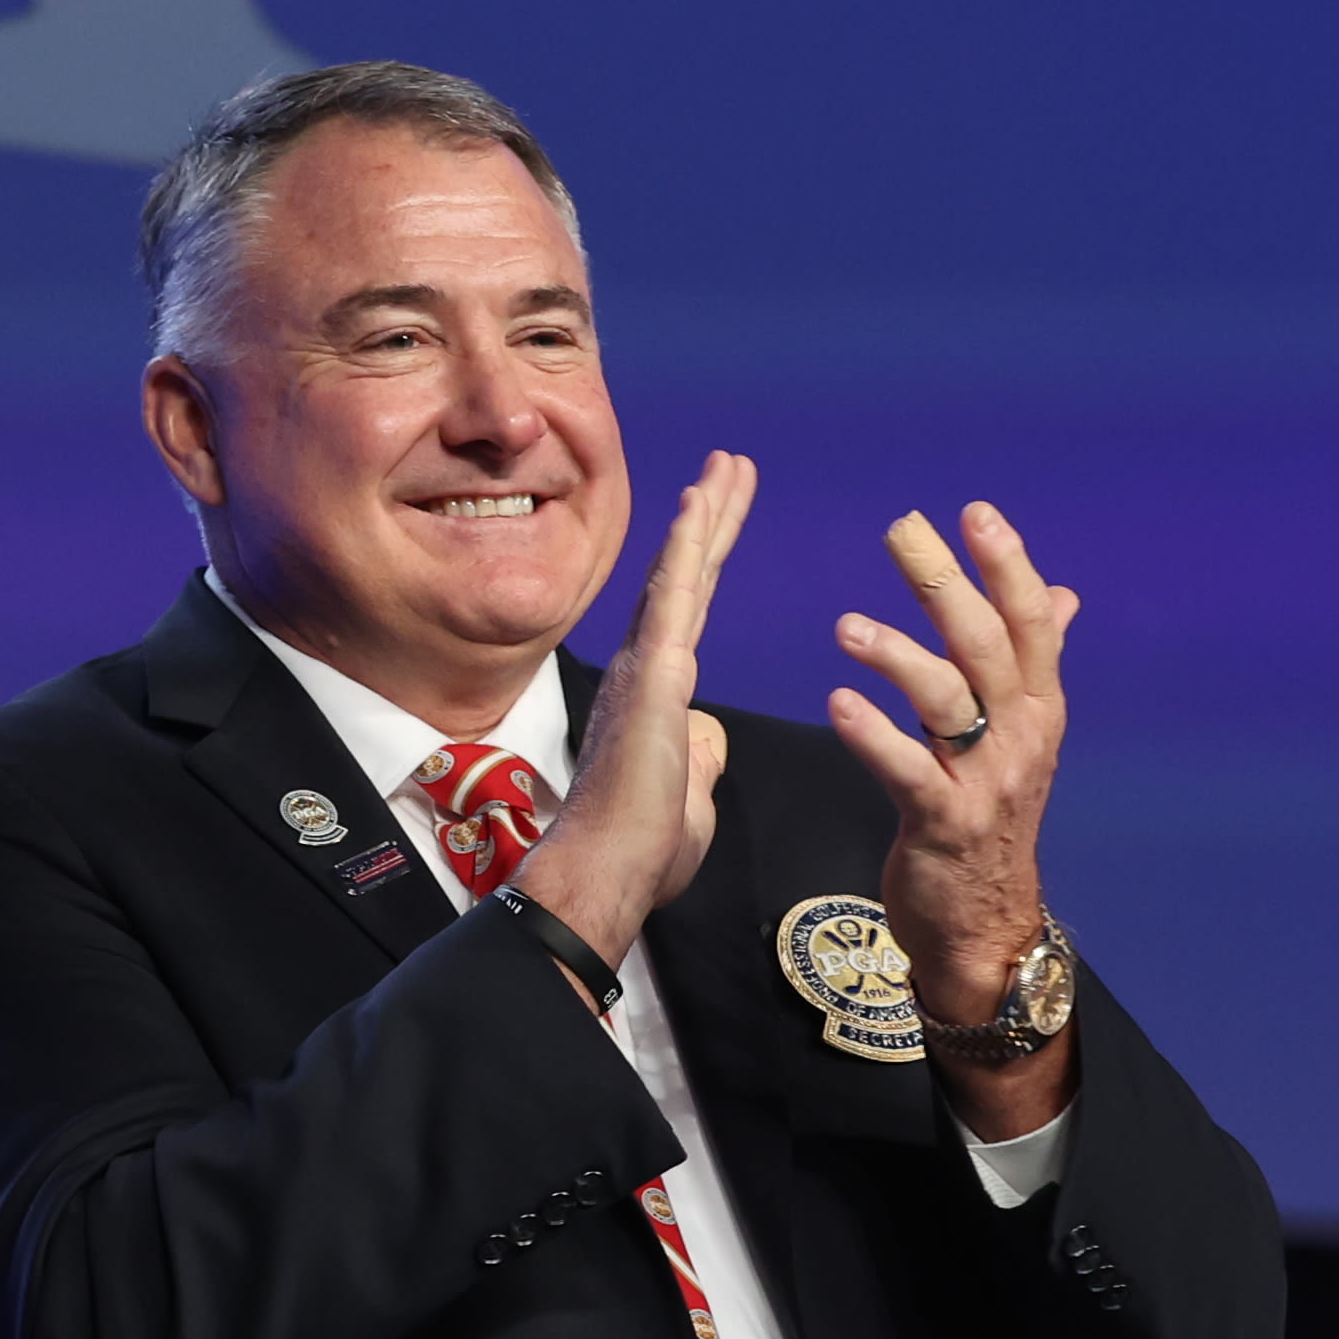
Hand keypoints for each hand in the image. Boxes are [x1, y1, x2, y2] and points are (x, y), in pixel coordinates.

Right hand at [513, 452, 755, 992]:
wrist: (606, 871)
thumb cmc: (639, 853)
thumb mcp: (689, 800)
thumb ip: (699, 760)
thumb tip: (707, 735)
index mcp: (656, 697)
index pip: (690, 613)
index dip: (706, 562)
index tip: (721, 516)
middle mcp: (644, 671)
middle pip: (685, 580)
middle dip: (710, 521)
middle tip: (731, 469)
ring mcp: (646, 668)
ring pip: (680, 575)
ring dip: (706, 517)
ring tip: (729, 468)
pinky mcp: (653, 675)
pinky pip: (673, 596)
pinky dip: (686, 546)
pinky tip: (700, 504)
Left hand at [827, 501, 1082, 1133]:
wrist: (985, 923)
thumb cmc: (990, 820)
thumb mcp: (1021, 737)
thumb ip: (1032, 664)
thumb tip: (1065, 595)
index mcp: (1037, 709)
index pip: (1031, 622)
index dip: (1007, 565)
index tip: (974, 512)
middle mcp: (1020, 737)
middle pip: (987, 644)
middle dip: (945, 581)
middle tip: (901, 530)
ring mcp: (985, 781)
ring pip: (948, 700)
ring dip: (897, 654)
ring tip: (845, 625)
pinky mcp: (941, 824)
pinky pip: (907, 770)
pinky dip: (872, 734)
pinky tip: (838, 703)